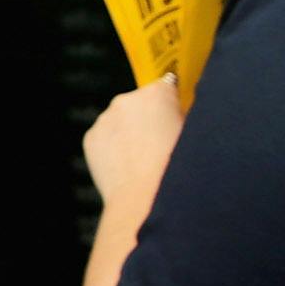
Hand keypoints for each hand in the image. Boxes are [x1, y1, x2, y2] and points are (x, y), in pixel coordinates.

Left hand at [82, 76, 184, 215]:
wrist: (145, 199)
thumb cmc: (177, 168)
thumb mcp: (194, 134)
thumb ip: (185, 116)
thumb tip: (181, 114)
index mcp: (157, 93)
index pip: (165, 87)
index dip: (171, 105)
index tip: (174, 120)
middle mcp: (126, 100)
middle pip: (139, 103)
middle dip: (147, 119)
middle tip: (160, 146)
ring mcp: (104, 119)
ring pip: (119, 121)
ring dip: (128, 133)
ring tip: (143, 161)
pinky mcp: (90, 138)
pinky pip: (104, 138)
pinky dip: (112, 148)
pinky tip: (126, 167)